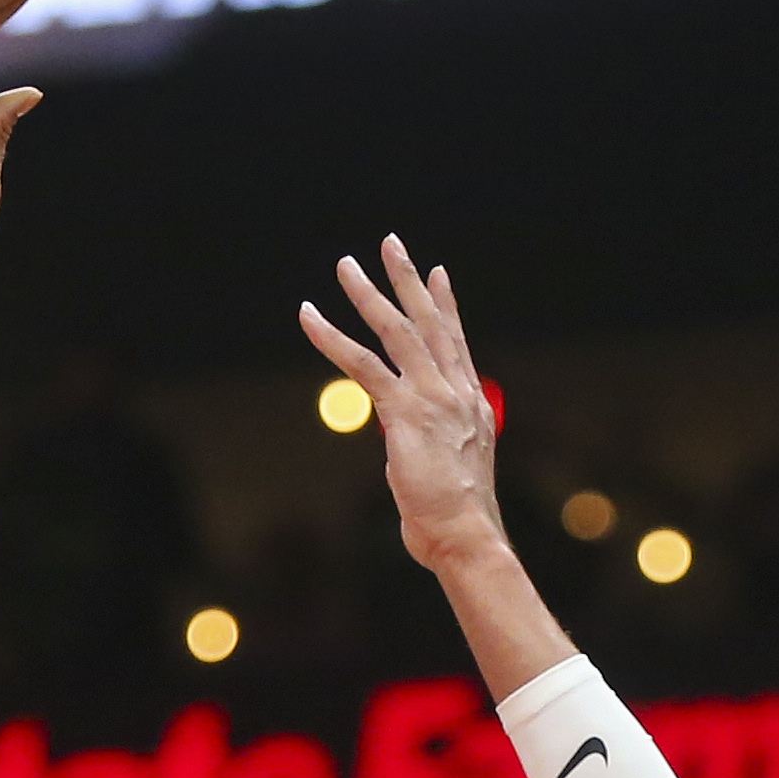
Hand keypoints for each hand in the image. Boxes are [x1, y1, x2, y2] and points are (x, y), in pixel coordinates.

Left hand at [302, 236, 506, 576]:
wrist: (468, 534)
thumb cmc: (457, 518)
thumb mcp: (451, 473)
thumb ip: (433, 450)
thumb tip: (415, 455)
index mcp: (470, 403)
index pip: (455, 342)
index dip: (446, 305)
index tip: (439, 273)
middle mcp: (456, 390)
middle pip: (430, 321)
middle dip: (409, 279)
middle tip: (392, 243)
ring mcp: (432, 397)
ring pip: (395, 330)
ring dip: (367, 293)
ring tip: (345, 264)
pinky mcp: (404, 412)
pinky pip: (361, 364)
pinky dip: (331, 338)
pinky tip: (308, 316)